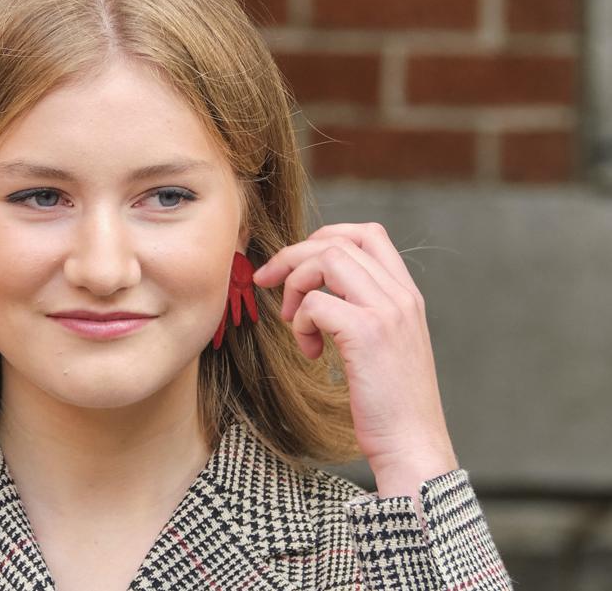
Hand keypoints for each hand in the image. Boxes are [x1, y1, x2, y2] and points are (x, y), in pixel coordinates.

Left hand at [252, 223, 458, 502]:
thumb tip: (316, 293)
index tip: (297, 263)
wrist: (413, 446)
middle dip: (293, 256)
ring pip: (327, 260)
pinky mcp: (367, 333)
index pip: (368, 234)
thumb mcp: (385, 347)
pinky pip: (316, 302)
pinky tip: (311, 353)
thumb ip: (364, 312)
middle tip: (268, 282)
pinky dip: (301, 323)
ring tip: (294, 322)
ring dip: (296, 285)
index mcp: (407, 295)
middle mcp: (401, 296)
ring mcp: (387, 312)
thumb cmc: (390, 405)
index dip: (325, 236)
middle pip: (338, 242)